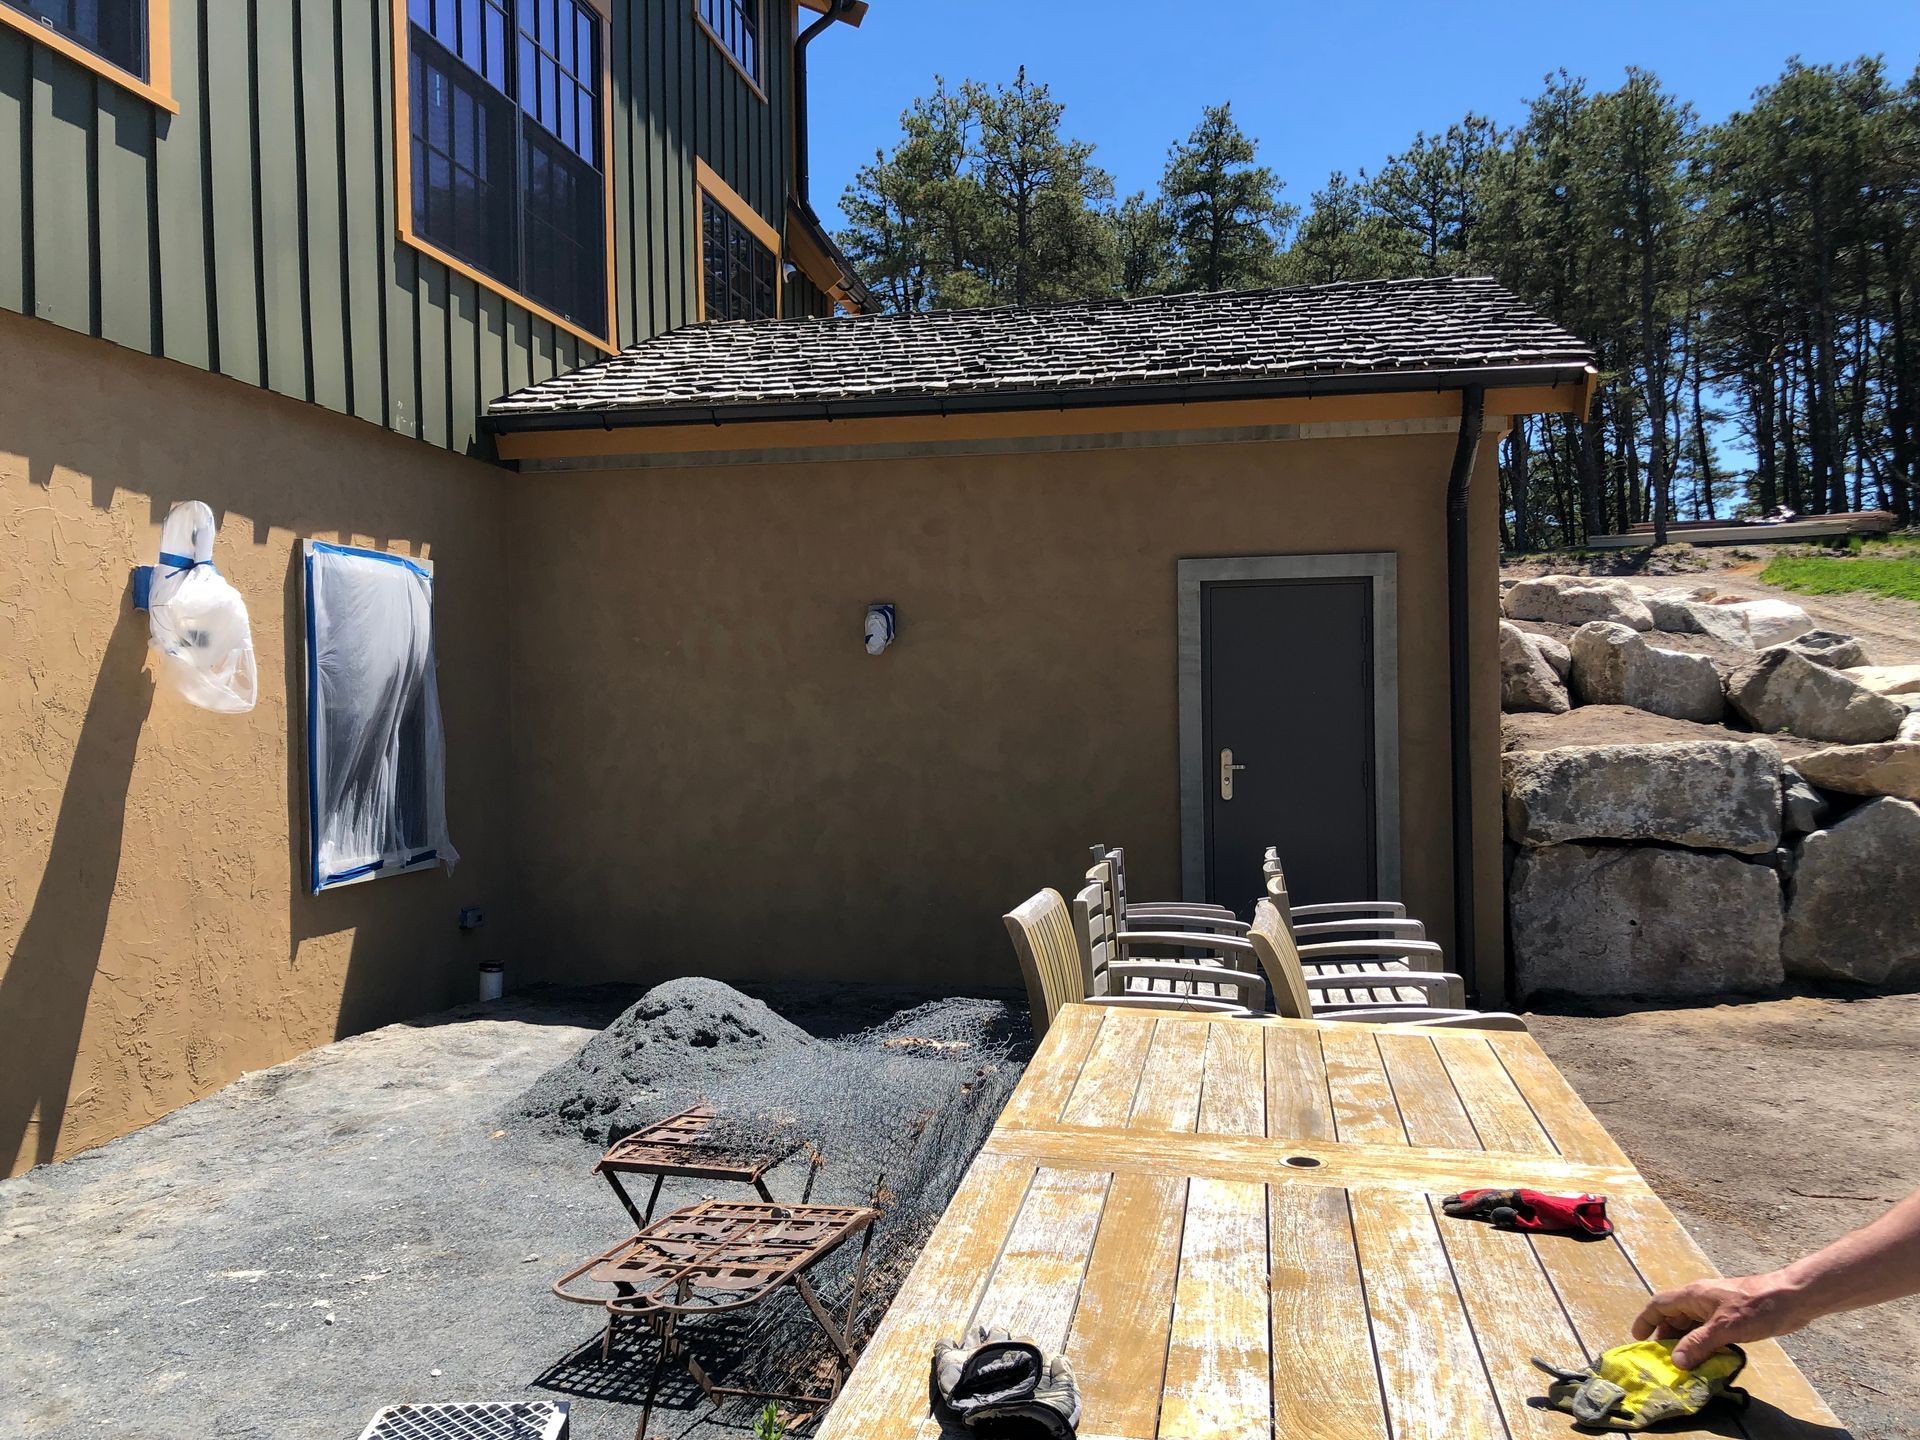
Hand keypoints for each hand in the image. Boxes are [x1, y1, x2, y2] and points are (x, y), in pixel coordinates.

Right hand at [1631, 1272, 1806, 1369]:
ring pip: (1692, 1326)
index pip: (1659, 1305)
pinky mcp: (1732, 1318)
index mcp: (1693, 1295)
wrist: (1792, 1298)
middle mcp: (1701, 1300)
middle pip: (1674, 1317)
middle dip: (1665, 1336)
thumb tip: (1676, 1361)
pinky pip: (1708, 1332)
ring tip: (1683, 1365)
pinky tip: (1707, 1361)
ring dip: (1685, 1343)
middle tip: (1662, 1360)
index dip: (1645, 1320)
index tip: (1637, 1339)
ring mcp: (1717, 1309)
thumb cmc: (1756, 1307)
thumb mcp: (1724, 1327)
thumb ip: (1699, 1344)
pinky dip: (1702, 1345)